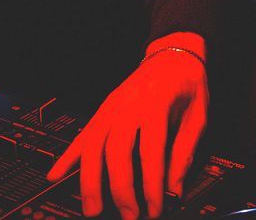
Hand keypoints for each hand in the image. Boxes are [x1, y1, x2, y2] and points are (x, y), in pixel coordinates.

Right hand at [45, 37, 208, 218]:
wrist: (174, 53)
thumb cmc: (187, 82)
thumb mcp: (199, 114)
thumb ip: (185, 151)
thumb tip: (175, 188)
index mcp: (156, 104)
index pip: (151, 152)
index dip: (151, 184)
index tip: (155, 208)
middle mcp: (129, 105)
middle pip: (117, 151)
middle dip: (120, 188)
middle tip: (128, 214)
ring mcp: (111, 107)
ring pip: (93, 145)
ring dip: (89, 180)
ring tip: (92, 207)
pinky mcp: (102, 110)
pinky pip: (82, 135)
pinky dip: (67, 156)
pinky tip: (56, 175)